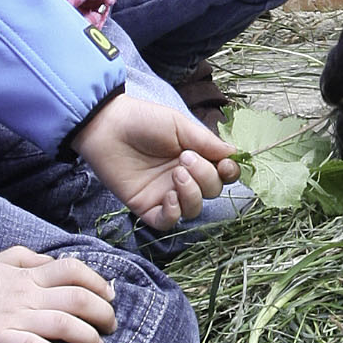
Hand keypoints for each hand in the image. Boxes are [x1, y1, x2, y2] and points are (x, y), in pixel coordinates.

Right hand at [0, 245, 115, 342]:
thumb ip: (26, 259)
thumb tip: (53, 260)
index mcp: (26, 275)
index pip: (73, 270)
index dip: (98, 282)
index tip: (111, 294)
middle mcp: (24, 294)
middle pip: (77, 298)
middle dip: (103, 311)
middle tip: (111, 325)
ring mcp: (12, 317)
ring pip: (63, 323)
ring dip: (87, 335)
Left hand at [72, 92, 239, 231]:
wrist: (107, 126)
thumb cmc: (143, 120)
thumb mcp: (179, 124)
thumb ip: (206, 141)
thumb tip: (235, 154)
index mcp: (196, 157)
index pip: (222, 174)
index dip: (229, 173)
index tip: (225, 165)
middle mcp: (184, 177)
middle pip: (212, 192)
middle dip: (205, 177)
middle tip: (184, 158)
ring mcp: (165, 193)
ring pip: (194, 209)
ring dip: (192, 194)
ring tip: (176, 173)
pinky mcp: (146, 207)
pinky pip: (168, 222)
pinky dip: (174, 213)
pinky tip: (169, 196)